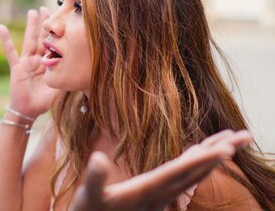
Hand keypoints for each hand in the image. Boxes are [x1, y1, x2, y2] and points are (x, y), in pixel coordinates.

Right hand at [0, 8, 59, 118]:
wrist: (28, 111)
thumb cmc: (43, 102)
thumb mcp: (59, 87)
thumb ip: (65, 76)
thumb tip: (80, 67)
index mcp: (48, 64)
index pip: (54, 45)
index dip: (57, 33)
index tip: (62, 19)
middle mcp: (37, 60)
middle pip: (41, 37)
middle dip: (44, 24)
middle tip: (48, 8)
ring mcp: (26, 62)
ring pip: (29, 40)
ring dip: (30, 26)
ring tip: (32, 12)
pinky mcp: (16, 67)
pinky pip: (10, 51)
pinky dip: (5, 39)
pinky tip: (1, 27)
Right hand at [68, 130, 252, 210]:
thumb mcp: (88, 195)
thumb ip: (95, 179)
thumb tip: (97, 159)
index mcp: (146, 190)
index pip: (180, 172)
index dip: (203, 160)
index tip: (226, 147)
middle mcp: (159, 194)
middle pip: (196, 172)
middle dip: (220, 154)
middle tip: (245, 136)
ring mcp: (159, 197)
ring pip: (193, 176)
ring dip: (212, 158)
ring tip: (231, 141)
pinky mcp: (155, 196)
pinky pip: (183, 179)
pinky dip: (194, 164)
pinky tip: (197, 154)